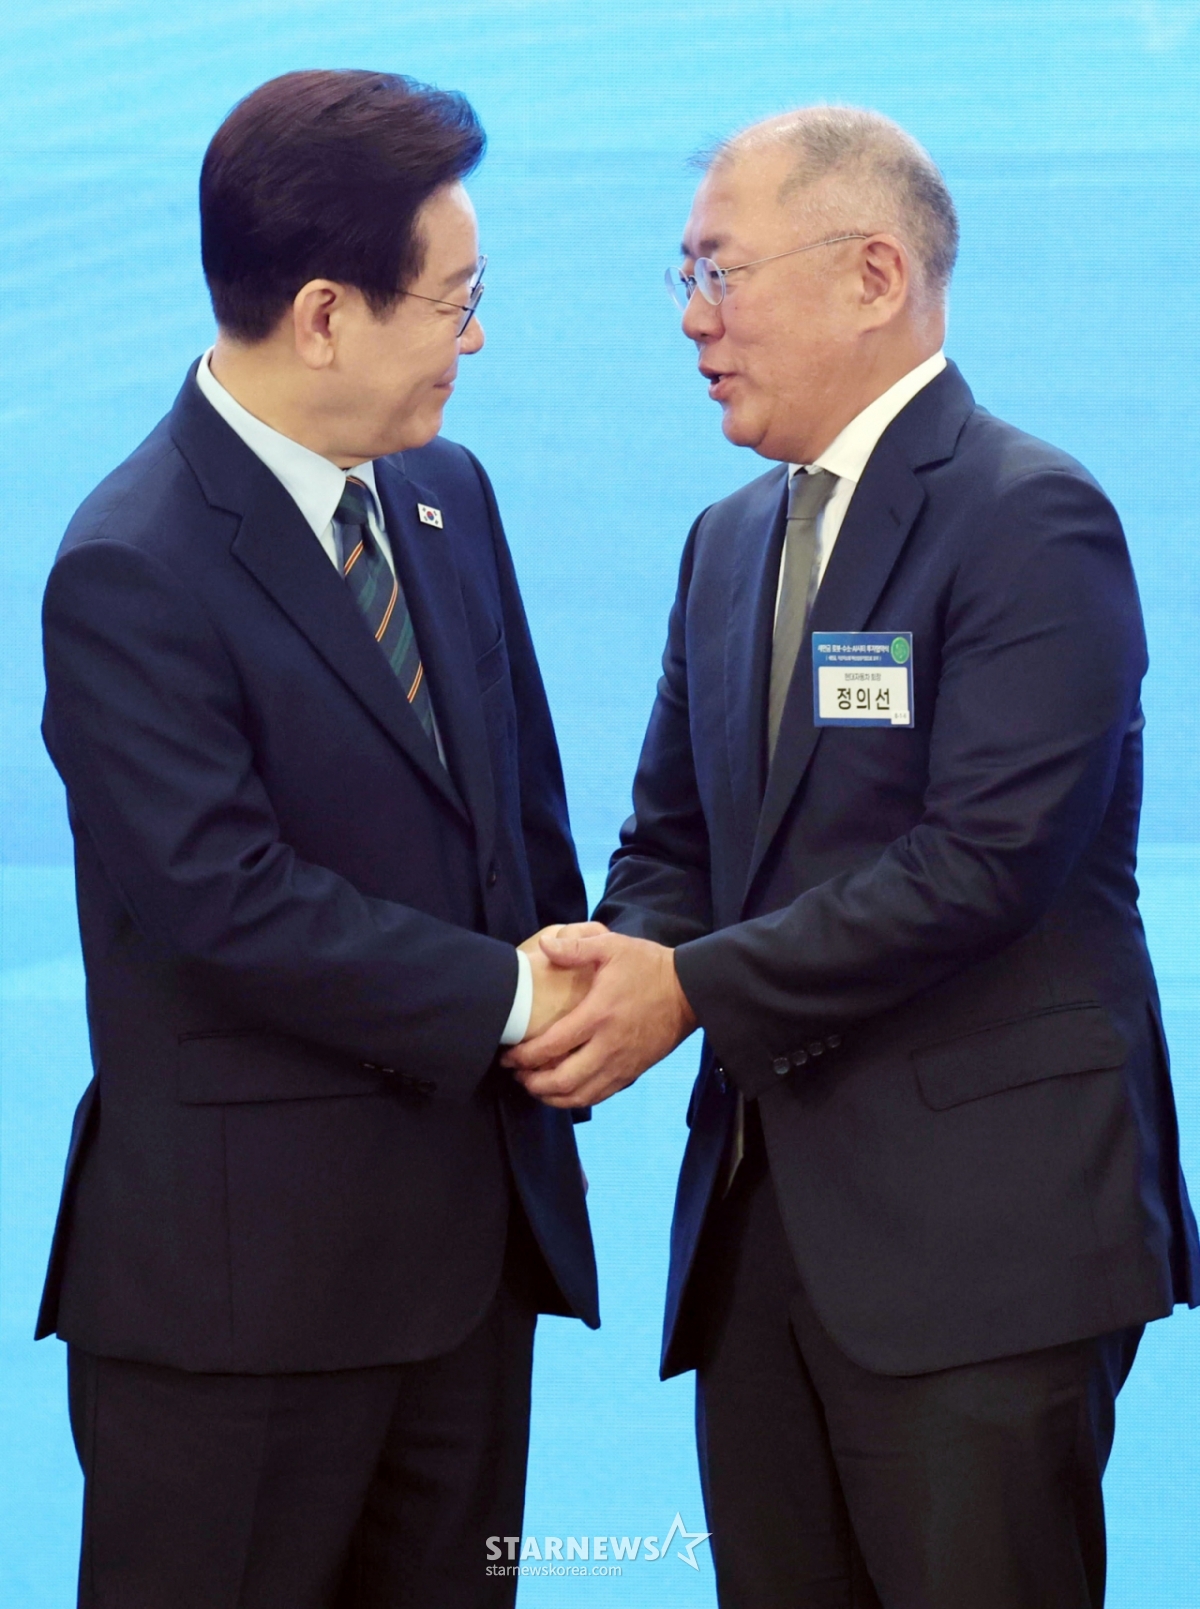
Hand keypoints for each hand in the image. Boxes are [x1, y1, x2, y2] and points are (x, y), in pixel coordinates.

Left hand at [503, 927, 697, 1107]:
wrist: (689, 991)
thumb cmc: (648, 967)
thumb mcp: (612, 947)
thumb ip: (575, 948)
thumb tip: (543, 947)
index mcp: (598, 1015)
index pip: (552, 1046)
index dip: (524, 1056)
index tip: (508, 1055)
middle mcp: (608, 1046)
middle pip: (562, 1080)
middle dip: (533, 1082)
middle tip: (516, 1074)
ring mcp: (622, 1063)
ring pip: (580, 1095)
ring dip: (552, 1096)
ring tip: (534, 1087)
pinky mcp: (632, 1072)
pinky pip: (599, 1096)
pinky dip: (576, 1099)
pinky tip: (563, 1091)